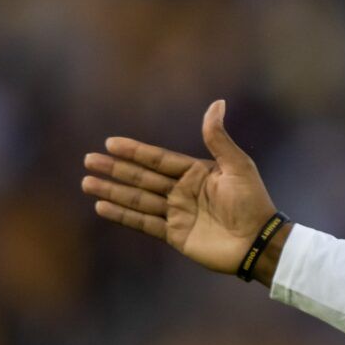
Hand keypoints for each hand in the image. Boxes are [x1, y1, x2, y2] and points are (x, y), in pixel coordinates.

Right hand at [83, 100, 279, 274]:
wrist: (258, 242)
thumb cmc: (253, 202)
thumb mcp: (238, 166)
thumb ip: (218, 138)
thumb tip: (217, 102)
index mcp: (197, 173)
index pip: (159, 159)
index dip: (135, 151)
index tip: (110, 142)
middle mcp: (184, 191)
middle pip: (143, 178)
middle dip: (116, 169)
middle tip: (88, 159)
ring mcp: (178, 213)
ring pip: (138, 199)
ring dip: (113, 191)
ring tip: (87, 182)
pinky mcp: (175, 234)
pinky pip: (143, 222)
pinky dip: (122, 215)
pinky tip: (102, 207)